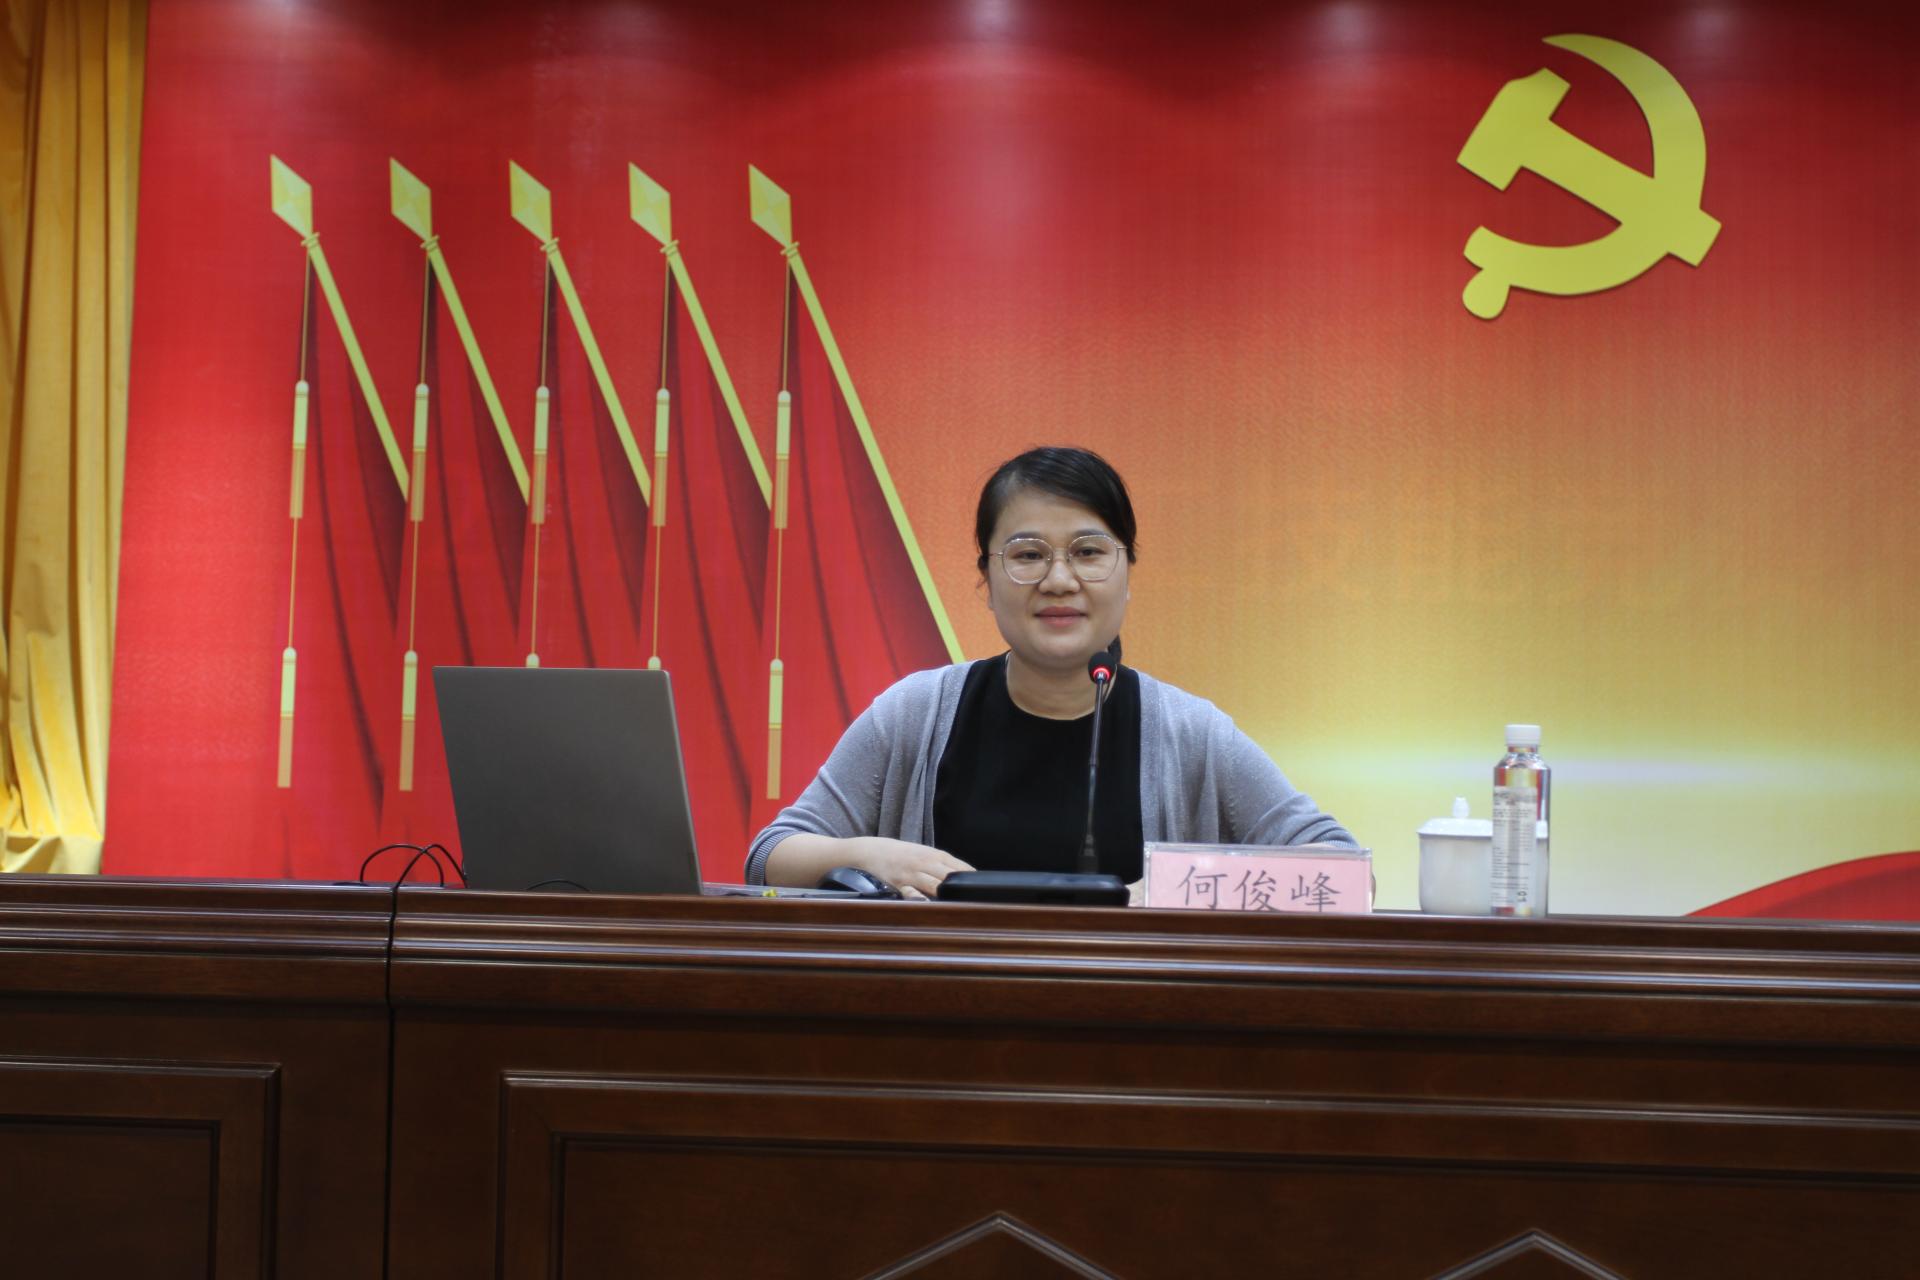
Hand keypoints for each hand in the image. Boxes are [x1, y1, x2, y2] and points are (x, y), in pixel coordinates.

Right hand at [841, 837, 972, 899]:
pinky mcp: (899, 884)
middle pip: (951, 877)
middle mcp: (926, 863)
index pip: (961, 867)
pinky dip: (920, 900)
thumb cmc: (903, 854)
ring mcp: (913, 874)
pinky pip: (912, 893)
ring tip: (960, 906)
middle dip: (963, 889)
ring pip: (935, 885)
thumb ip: (943, 865)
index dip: (973, 880)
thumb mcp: (925, 854)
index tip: (986, 891)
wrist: (872, 850)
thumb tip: (965, 878)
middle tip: (977, 902)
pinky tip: (928, 906)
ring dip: (947, 895)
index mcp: (936, 855)